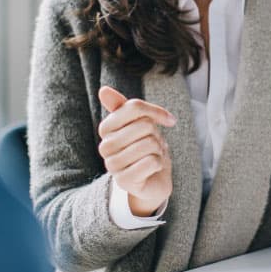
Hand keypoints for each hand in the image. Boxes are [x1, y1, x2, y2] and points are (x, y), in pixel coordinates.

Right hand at [97, 86, 175, 216]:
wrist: (153, 179)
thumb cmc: (146, 147)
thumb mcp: (139, 124)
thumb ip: (125, 107)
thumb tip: (103, 90)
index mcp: (106, 128)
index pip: (134, 107)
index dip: (156, 111)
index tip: (167, 119)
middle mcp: (105, 146)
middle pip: (144, 125)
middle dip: (156, 134)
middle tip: (153, 145)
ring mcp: (112, 165)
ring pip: (149, 143)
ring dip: (158, 150)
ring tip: (152, 156)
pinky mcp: (124, 181)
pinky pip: (152, 162)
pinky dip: (159, 163)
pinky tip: (152, 169)